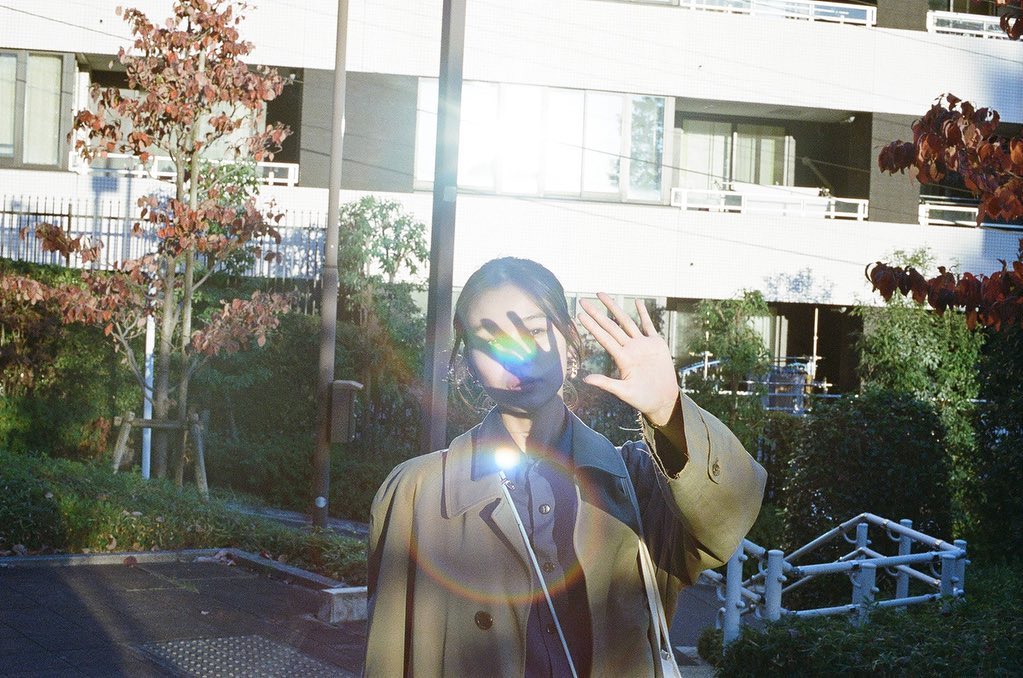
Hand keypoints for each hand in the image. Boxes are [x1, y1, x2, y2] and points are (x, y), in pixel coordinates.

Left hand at [577, 293, 679, 425]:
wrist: (663, 400)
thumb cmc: (643, 398)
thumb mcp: (624, 392)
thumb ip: (606, 384)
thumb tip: (585, 380)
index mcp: (623, 358)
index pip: (604, 338)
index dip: (592, 327)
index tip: (579, 316)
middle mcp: (630, 348)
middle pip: (611, 326)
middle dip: (597, 313)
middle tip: (583, 301)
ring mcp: (643, 345)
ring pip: (627, 322)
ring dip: (614, 308)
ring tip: (602, 295)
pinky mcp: (657, 344)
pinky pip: (649, 326)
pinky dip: (644, 313)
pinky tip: (638, 302)